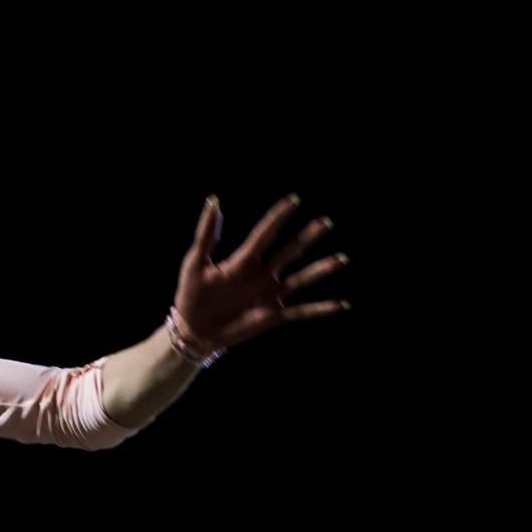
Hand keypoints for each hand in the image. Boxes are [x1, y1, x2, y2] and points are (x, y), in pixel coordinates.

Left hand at [173, 193, 350, 350]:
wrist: (192, 330)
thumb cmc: (190, 295)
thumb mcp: (195, 263)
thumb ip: (206, 235)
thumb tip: (214, 201)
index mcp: (242, 261)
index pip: (264, 235)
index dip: (277, 218)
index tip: (293, 200)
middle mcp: (261, 275)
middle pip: (288, 252)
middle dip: (306, 237)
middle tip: (325, 222)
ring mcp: (268, 295)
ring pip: (300, 279)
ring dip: (320, 270)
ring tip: (340, 259)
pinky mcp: (272, 316)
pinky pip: (301, 312)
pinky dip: (321, 309)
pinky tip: (341, 304)